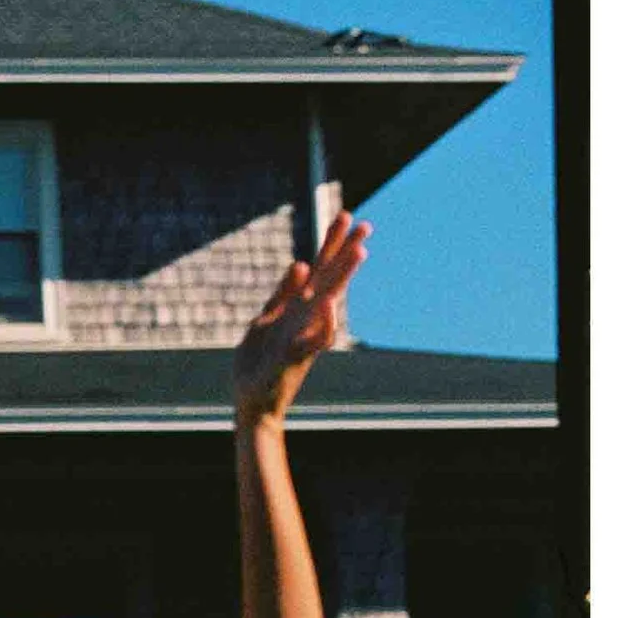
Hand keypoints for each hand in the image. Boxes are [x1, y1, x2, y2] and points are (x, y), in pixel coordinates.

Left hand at [233, 208, 370, 426]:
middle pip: (328, 279)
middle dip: (343, 251)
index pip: (318, 269)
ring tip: (360, 250)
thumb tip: (300, 263)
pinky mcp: (295, 358)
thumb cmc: (258, 363)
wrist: (253, 402)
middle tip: (364, 222)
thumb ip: (282, 296)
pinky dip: (325, 324)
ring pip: (328, 303)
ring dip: (342, 278)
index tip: (346, 214)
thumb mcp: (265, 322)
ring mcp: (303, 337)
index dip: (330, 243)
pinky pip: (316, 340)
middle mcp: (305, 319)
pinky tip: (331, 304)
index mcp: (296, 309)